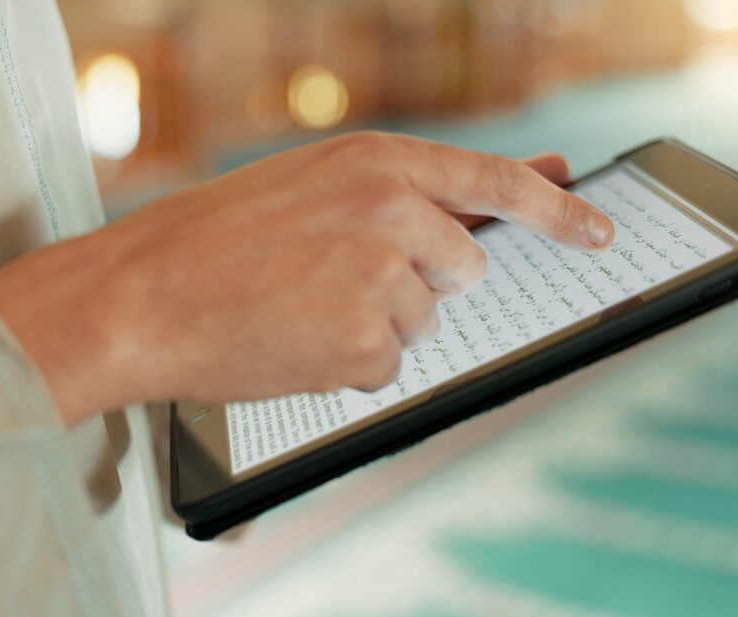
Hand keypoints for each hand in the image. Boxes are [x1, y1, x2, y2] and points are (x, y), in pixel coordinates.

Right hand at [0, 132, 613, 424]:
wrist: (137, 294)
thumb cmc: (213, 238)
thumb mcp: (312, 184)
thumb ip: (408, 188)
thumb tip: (521, 178)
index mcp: (376, 162)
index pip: (498, 184)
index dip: (559, 211)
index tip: (600, 231)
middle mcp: (392, 214)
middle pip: (460, 272)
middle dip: (416, 282)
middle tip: (336, 277)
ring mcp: (382, 282)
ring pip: (422, 323)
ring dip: (372, 323)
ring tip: (297, 304)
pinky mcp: (365, 346)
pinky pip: (388, 366)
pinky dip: (348, 363)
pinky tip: (293, 338)